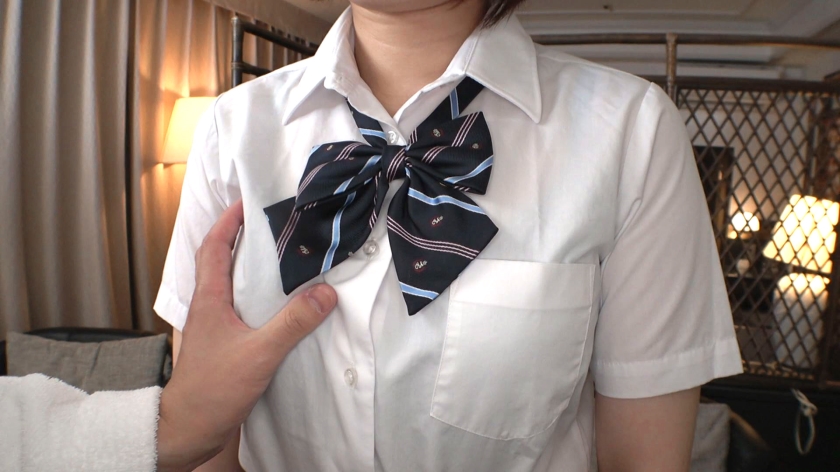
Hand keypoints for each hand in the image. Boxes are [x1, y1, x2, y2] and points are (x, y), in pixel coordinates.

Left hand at [156, 200, 336, 471]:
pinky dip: (254, 294)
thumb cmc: (213, 389)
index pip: (215, 247)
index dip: (229, 221)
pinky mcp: (222, 343)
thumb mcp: (260, 352)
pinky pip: (238, 306)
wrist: (189, 428)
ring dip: (246, 264)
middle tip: (267, 222)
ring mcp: (213, 325)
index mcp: (210, 299)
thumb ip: (293, 322)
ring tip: (276, 255)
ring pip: (228, 283)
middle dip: (238, 236)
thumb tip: (326, 293)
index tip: (247, 201)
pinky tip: (276, 302)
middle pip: (219, 259)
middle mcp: (208, 306)